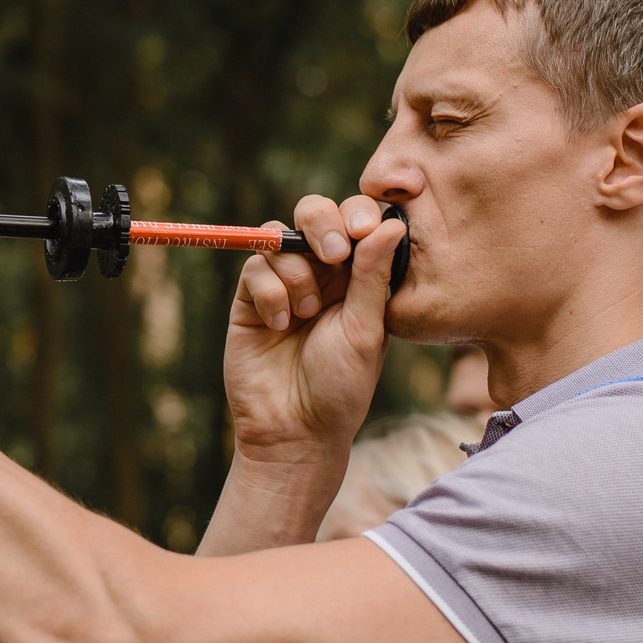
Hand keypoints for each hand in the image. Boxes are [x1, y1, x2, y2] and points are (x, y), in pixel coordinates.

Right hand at [224, 195, 406, 461]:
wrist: (294, 429)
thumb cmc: (341, 386)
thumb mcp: (366, 330)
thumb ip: (373, 275)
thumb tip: (393, 224)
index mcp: (357, 277)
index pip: (356, 221)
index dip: (358, 215)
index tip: (363, 231)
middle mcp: (320, 273)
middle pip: (314, 213)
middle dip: (322, 223)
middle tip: (334, 254)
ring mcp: (283, 283)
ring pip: (279, 236)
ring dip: (295, 270)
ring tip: (304, 313)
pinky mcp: (249, 299)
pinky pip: (254, 267)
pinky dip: (269, 290)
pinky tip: (279, 324)